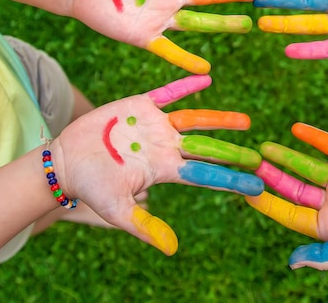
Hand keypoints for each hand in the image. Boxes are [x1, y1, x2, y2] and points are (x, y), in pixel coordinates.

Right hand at [52, 75, 262, 255]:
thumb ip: (144, 226)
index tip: (256, 186)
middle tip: (259, 156)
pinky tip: (206, 78)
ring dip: (219, 119)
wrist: (68, 161)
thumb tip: (172, 250)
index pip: (205, 175)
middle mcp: (166, 147)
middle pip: (207, 147)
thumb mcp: (117, 210)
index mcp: (165, 169)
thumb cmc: (91, 187)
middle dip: (233, 152)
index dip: (230, 179)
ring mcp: (156, 126)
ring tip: (246, 122)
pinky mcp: (141, 106)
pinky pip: (168, 93)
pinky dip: (185, 86)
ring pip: (194, 119)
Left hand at [245, 123, 327, 269]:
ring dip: (286, 157)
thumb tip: (292, 263)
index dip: (270, 203)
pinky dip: (313, 137)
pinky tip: (295, 129)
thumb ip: (324, 257)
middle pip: (295, 188)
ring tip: (264, 147)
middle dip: (273, 177)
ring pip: (307, 166)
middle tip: (250, 164)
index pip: (292, 213)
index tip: (248, 191)